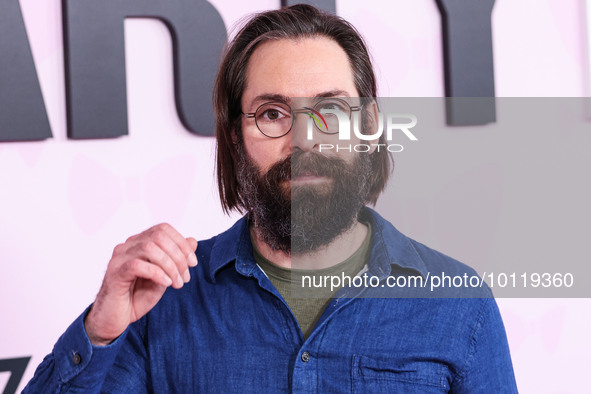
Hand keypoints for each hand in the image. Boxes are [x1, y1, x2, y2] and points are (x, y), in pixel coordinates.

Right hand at [84, 223, 197, 345]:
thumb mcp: (165, 277)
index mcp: (139, 243)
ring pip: (149, 248)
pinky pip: (137, 265)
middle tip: (185, 277)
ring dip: (170, 266)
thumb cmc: (137, 297)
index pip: (163, 229)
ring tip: (177, 284)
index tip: (193, 263)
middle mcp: (127, 246)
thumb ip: (176, 259)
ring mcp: (119, 258)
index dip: (182, 243)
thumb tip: (192, 240)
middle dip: (178, 255)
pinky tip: (165, 283)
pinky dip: (157, 273)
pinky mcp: (114, 273)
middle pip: (158, 236)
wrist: (115, 319)